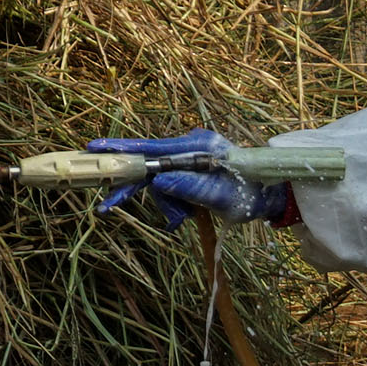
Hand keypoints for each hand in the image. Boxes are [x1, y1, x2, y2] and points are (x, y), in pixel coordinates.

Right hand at [83, 127, 292, 228]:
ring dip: (167, 204)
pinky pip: (170, 188)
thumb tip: (159, 180)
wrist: (270, 196)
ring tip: (186, 219)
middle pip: (150, 166)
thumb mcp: (222, 196)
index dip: (123, 150)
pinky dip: (173, 204)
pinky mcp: (189, 171)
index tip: (96, 149)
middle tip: (108, 207)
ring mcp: (189, 159)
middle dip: (138, 190)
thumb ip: (190, 187)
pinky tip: (186, 215)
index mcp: (197, 146)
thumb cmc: (250, 194)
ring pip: (159, 182)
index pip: (152, 147)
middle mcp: (190, 148)